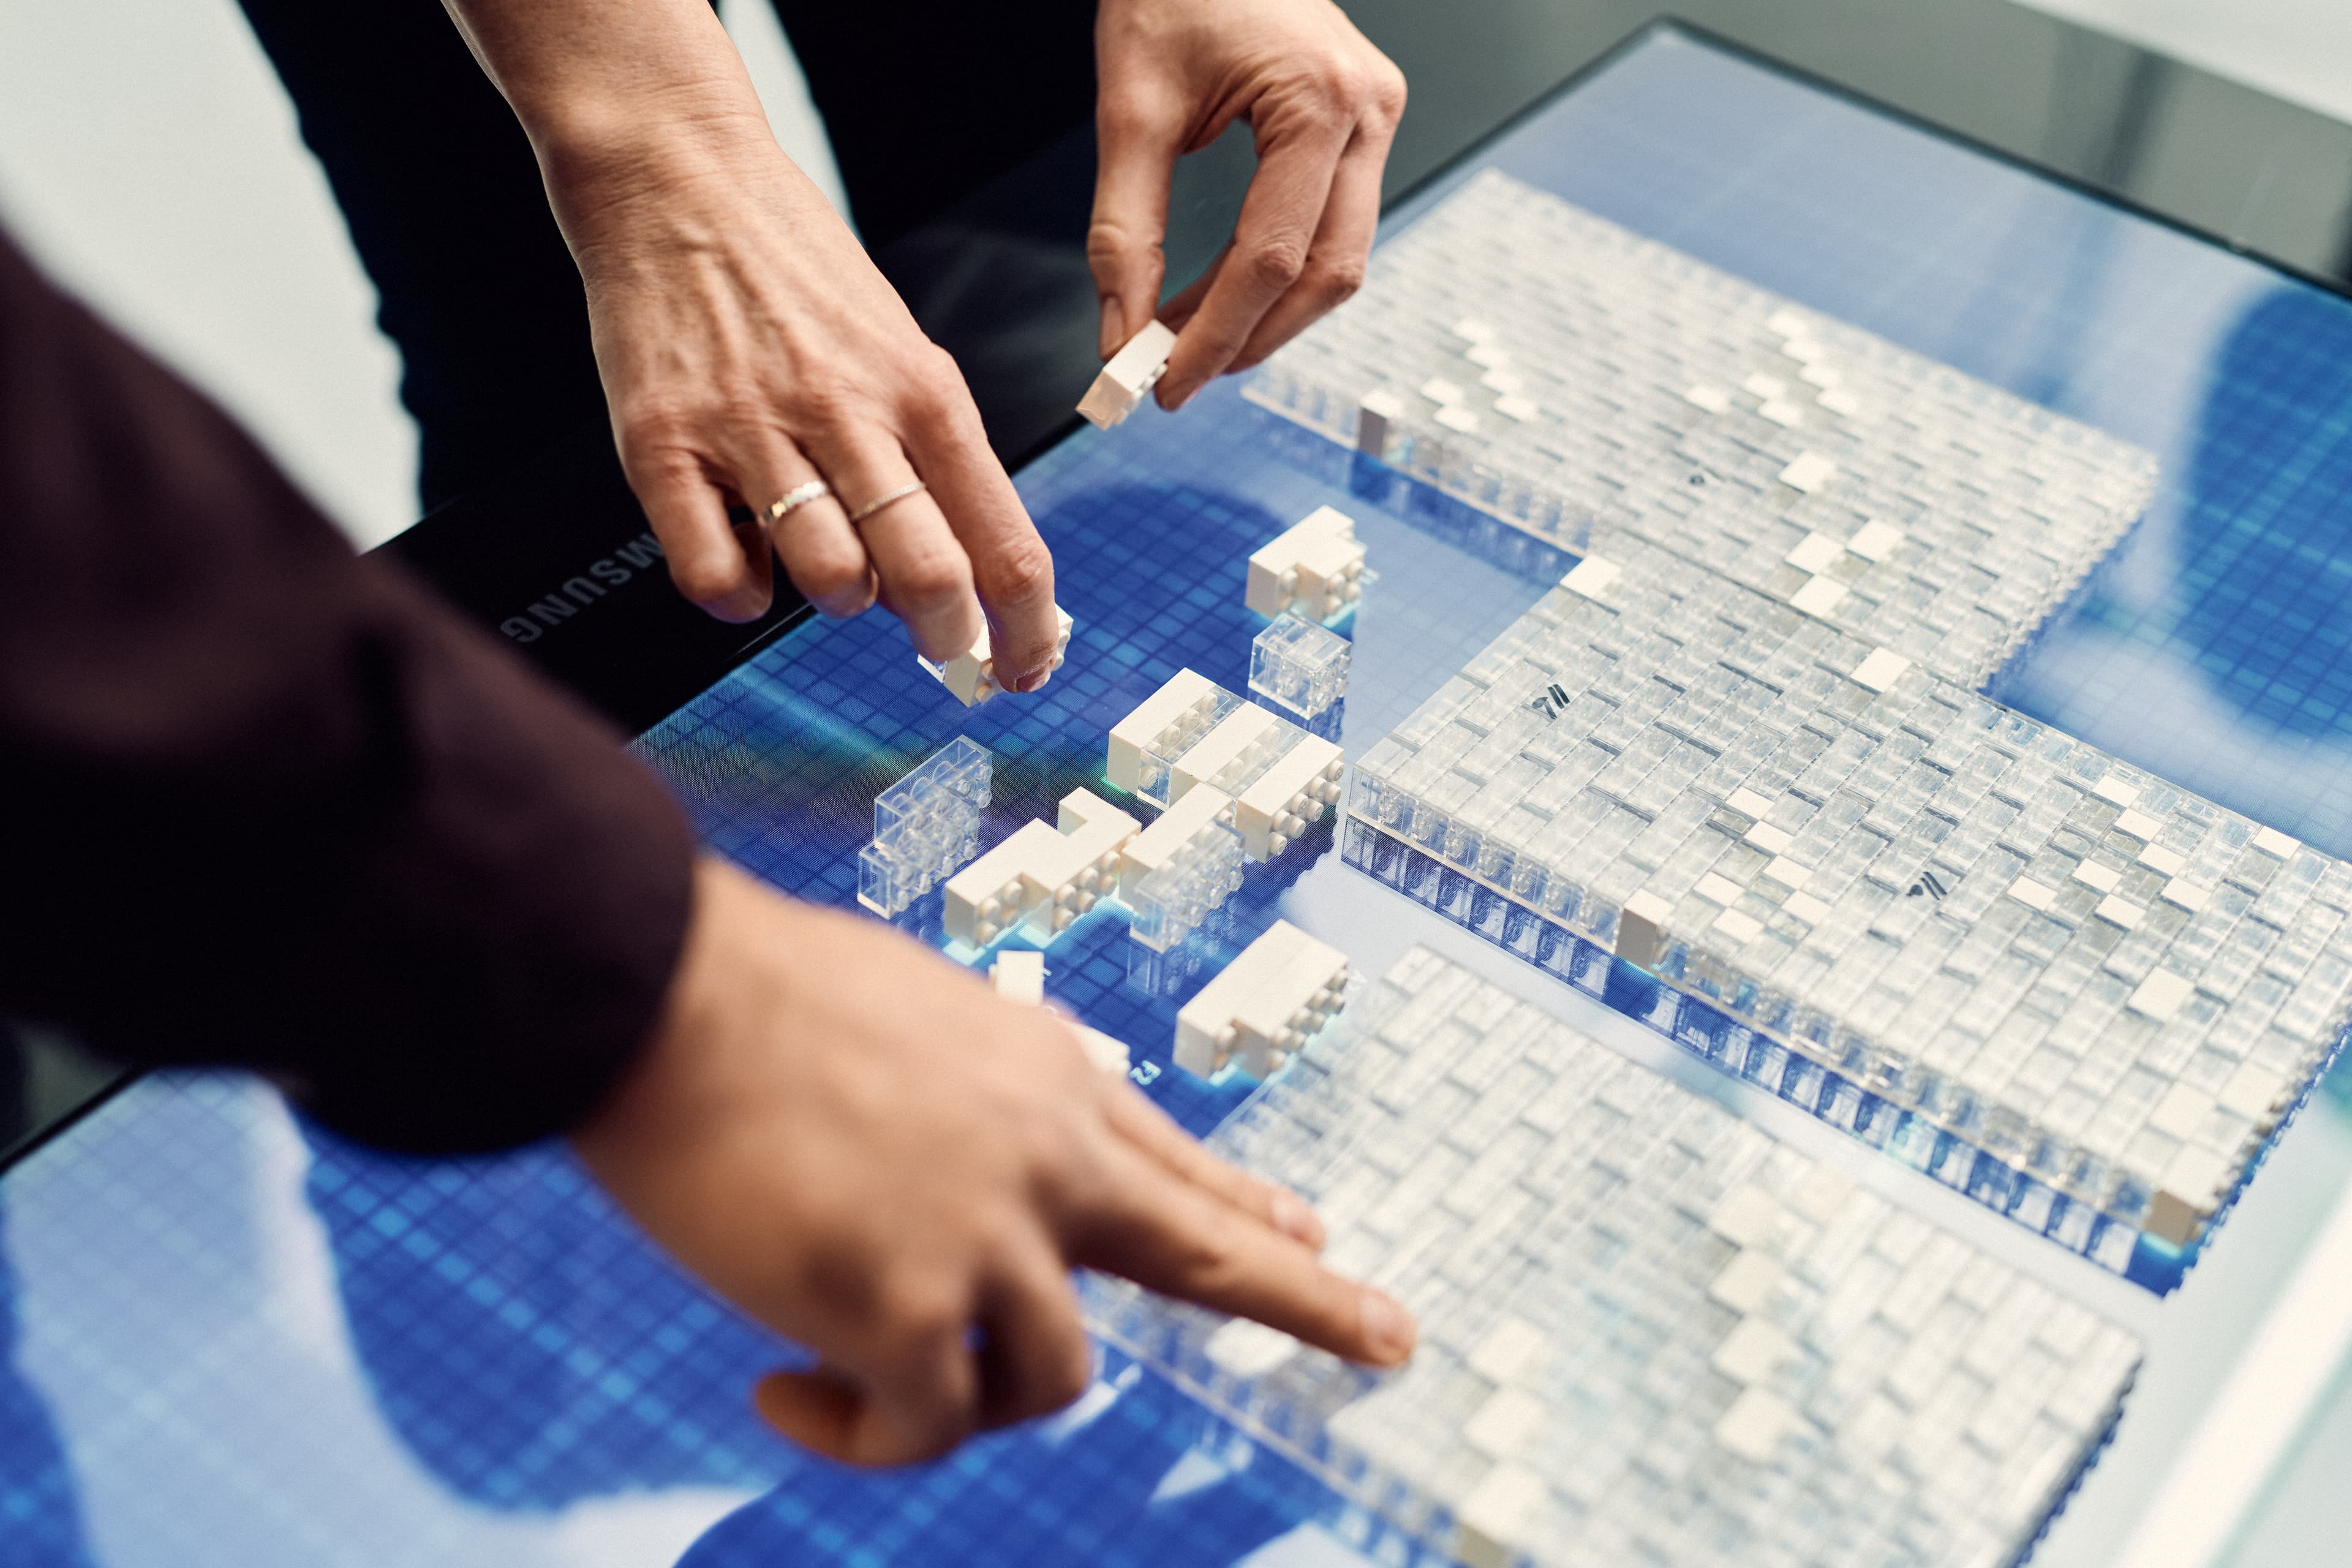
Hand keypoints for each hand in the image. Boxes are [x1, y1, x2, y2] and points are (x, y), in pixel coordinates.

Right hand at [534, 87, 1062, 687]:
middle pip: (929, 575)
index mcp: (923, 390)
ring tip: (822, 557)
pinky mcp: (663, 446)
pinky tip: (744, 561)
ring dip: (838, 599)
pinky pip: (716, 574)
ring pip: (830, 582)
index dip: (1026, 631)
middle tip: (936, 643)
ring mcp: (751, 431)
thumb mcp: (899, 351)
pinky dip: (738, 595)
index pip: (1005, 543)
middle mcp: (846, 412)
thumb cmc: (798, 277)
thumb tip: (962, 578)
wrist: (680, 183)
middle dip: (945, 635)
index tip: (1022, 670)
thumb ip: (932, 460)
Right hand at [573, 858, 1415, 1465]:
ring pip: (1052, 1381)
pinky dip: (860, 1434)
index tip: (1314, 1228)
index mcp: (1043, 1076)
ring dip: (966, 1400)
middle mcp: (1047, 1155)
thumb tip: (956, 1170)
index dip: (1246, 1200)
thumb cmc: (749, 992)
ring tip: (859, 1382)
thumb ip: (967, 1097)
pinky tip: (788, 1393)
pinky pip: (924, 1426)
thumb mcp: (909, 1019)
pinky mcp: (912, 1311)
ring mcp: (992, 1235)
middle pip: (1207, 1251)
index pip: (1170, 1156)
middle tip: (1396, 1338)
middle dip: (1310, 1300)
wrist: (667, 990)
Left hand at [1090, 0, 1405, 409]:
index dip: (1217, 333)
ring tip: (1186, 341)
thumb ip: (1122, 231)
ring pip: (1337, 262)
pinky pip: (1329, 228)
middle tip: (1176, 379)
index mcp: (1320, 99)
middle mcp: (1368, 111)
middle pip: (1325, 273)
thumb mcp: (1129, 110)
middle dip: (1249, 337)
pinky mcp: (1361, 130)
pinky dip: (1273, 275)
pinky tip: (1215, 294)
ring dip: (1264, 316)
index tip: (1163, 384)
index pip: (1272, 256)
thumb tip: (1119, 336)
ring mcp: (1376, 120)